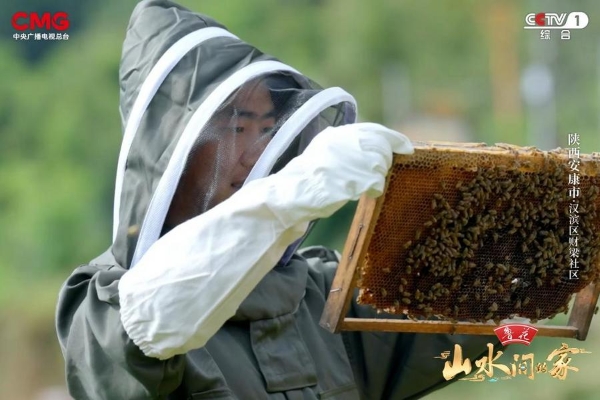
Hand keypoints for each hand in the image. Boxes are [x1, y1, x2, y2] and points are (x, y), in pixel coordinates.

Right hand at [299, 122, 413, 197]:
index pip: (375, 130)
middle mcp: (345, 142)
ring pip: (381, 166)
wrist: (292, 193)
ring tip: (357, 184)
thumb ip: (348, 144)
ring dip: (375, 178)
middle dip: (383, 161)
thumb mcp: (325, 148)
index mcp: (338, 134)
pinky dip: (373, 189)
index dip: (395, 139)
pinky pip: (376, 183)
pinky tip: (359, 192)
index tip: (407, 147)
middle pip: (382, 148)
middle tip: (373, 173)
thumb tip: (379, 145)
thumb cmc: (309, 175)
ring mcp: (349, 160)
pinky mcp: (352, 179)